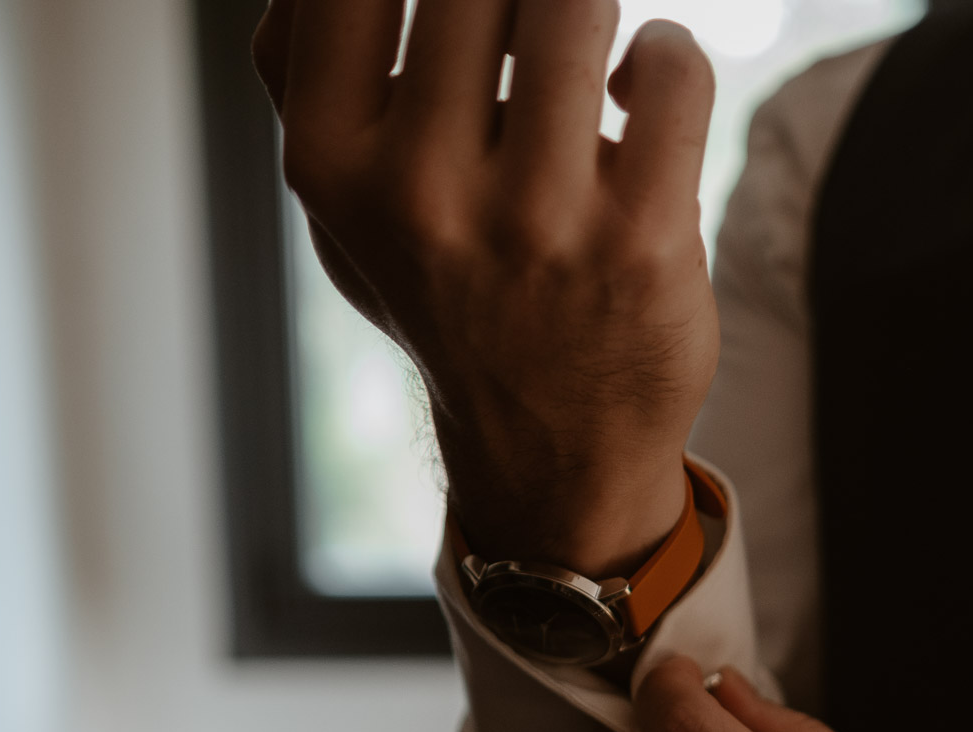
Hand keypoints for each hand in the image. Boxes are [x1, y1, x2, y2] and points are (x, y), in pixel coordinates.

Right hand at [253, 0, 717, 576]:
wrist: (547, 445)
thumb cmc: (444, 288)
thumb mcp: (338, 202)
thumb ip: (300, 67)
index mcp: (329, 164)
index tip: (462, 18)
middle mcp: (419, 193)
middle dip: (516, 1)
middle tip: (529, 36)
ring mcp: (534, 221)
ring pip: (573, 4)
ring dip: (588, 13)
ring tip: (584, 53)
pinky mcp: (642, 238)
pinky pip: (672, 66)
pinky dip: (666, 56)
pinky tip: (637, 91)